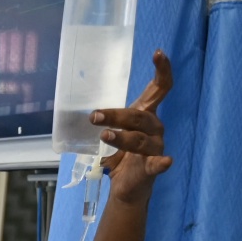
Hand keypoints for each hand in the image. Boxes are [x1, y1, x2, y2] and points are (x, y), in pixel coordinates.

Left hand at [96, 50, 174, 205]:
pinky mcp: (153, 166)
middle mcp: (154, 127)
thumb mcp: (112, 132)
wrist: (126, 187)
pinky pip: (157, 163)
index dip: (161, 70)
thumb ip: (104, 118)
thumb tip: (77, 104)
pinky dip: (160, 162)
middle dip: (116, 115)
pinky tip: (165, 161)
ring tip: (104, 135)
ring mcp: (155, 146)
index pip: (159, 88)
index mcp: (145, 115)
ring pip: (140, 139)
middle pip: (138, 116)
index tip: (158, 53)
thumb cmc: (120, 154)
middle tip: (94, 116)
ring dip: (122, 137)